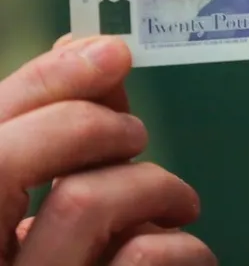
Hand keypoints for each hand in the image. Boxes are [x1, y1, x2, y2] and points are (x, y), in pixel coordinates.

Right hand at [0, 36, 214, 265]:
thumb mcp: (54, 211)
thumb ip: (64, 138)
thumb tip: (89, 50)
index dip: (44, 81)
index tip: (109, 51)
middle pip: (5, 160)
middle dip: (88, 125)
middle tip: (136, 136)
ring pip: (83, 201)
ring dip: (152, 183)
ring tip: (178, 203)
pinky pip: (142, 259)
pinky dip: (181, 244)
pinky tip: (185, 251)